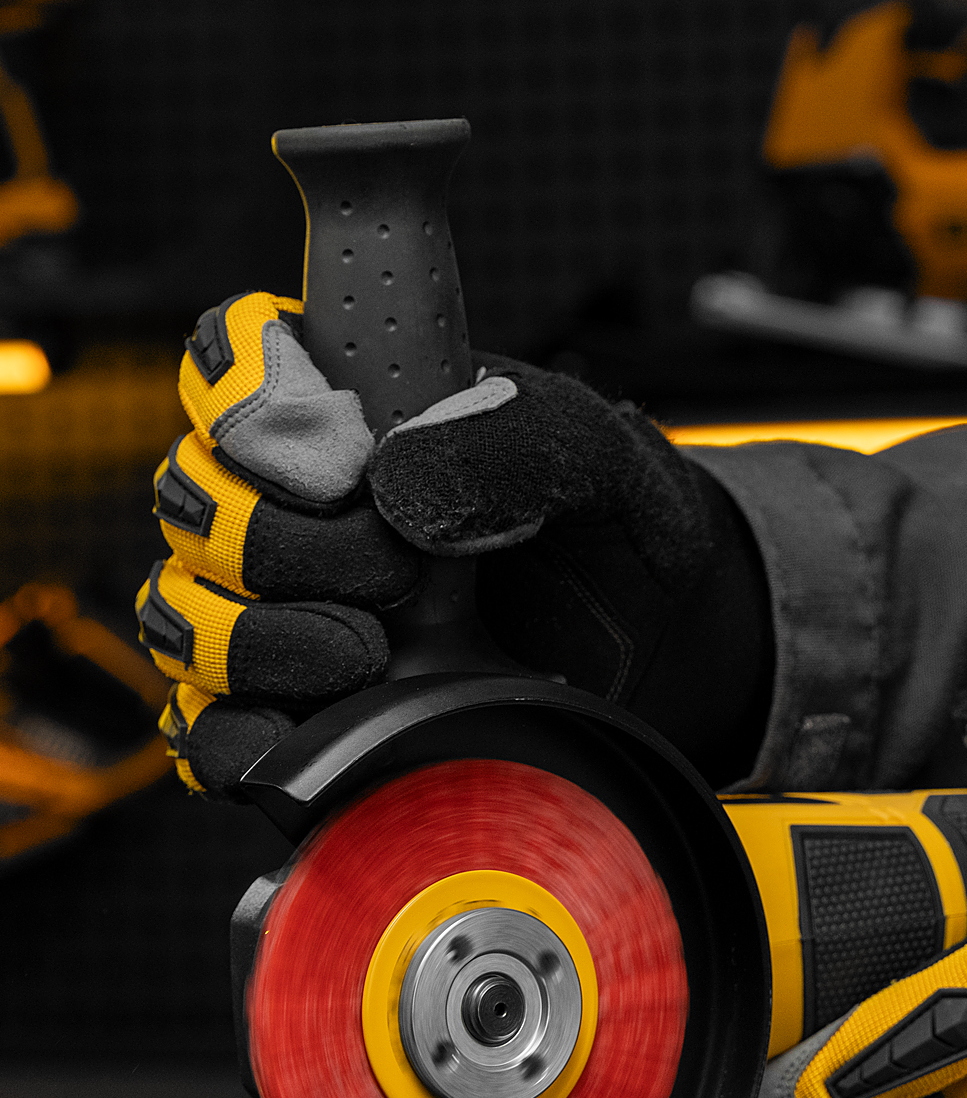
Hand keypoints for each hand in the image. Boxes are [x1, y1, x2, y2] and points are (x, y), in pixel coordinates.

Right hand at [140, 294, 772, 796]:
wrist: (655, 640)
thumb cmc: (611, 524)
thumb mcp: (596, 458)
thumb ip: (512, 440)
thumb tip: (396, 485)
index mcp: (356, 408)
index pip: (235, 358)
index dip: (252, 400)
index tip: (338, 463)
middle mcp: (300, 505)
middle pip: (192, 496)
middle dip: (280, 543)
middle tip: (399, 575)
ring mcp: (287, 610)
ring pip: (180, 613)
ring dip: (258, 640)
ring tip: (374, 654)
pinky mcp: (300, 711)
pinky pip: (210, 731)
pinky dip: (240, 739)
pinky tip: (316, 733)